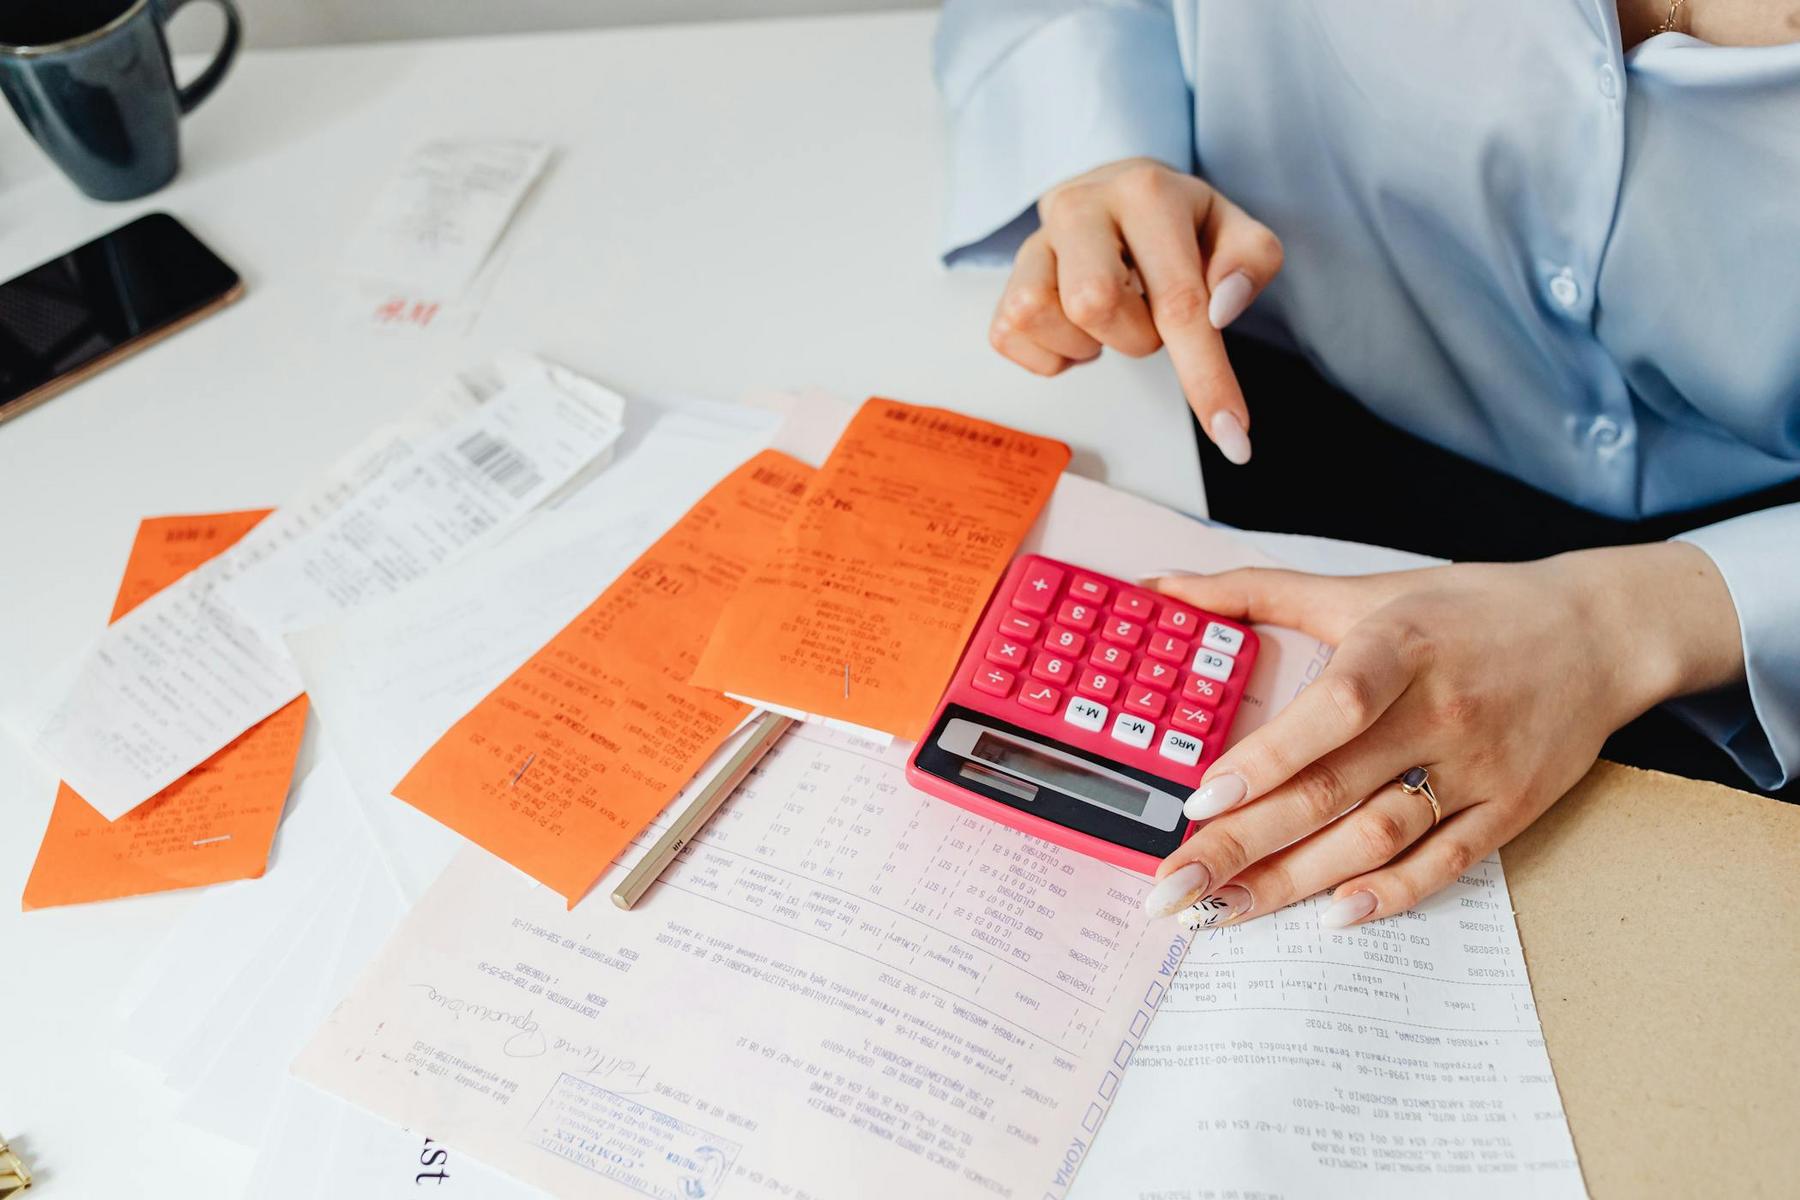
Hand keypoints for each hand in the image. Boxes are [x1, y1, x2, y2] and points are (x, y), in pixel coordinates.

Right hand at [988, 158, 1284, 463]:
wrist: (1110, 190)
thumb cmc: (1175, 222)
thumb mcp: (1230, 227)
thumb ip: (1250, 261)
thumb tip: (1220, 311)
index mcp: (1146, 193)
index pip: (1178, 299)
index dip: (1206, 376)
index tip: (1233, 439)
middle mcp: (1079, 208)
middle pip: (1093, 304)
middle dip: (1135, 337)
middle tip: (1149, 317)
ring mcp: (1032, 244)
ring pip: (1043, 319)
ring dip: (1088, 343)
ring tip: (1111, 319)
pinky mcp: (1003, 281)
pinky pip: (1010, 338)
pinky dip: (1053, 354)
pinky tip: (1076, 329)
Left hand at [1138, 543, 1743, 927]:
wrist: (1601, 632)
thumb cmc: (1469, 609)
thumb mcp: (1365, 590)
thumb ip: (1256, 592)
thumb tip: (1162, 590)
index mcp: (1398, 649)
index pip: (1330, 711)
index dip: (1265, 759)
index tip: (1200, 800)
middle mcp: (1438, 712)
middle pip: (1331, 791)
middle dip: (1242, 846)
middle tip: (1174, 889)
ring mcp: (1477, 767)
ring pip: (1376, 837)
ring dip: (1294, 883)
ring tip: (1224, 913)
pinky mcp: (1510, 809)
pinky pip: (1445, 861)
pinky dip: (1389, 893)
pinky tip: (1331, 917)